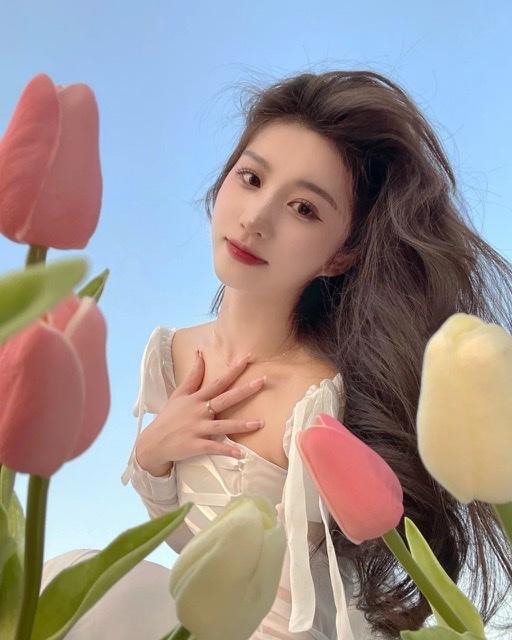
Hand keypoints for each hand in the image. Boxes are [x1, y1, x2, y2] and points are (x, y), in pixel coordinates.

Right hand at [135, 350, 265, 473]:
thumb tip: (199, 352)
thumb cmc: (169, 416)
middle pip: (225, 399)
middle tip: (262, 381)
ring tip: (260, 424)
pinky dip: (226, 451)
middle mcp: (199, 411)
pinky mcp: (195, 445)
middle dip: (244, 390)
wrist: (153, 442)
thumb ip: (193, 375)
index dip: (233, 370)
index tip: (248, 358)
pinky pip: (214, 448)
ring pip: (223, 426)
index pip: (218, 381)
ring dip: (241, 425)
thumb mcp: (179, 394)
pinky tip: (240, 454)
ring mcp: (197, 429)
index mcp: (196, 398)